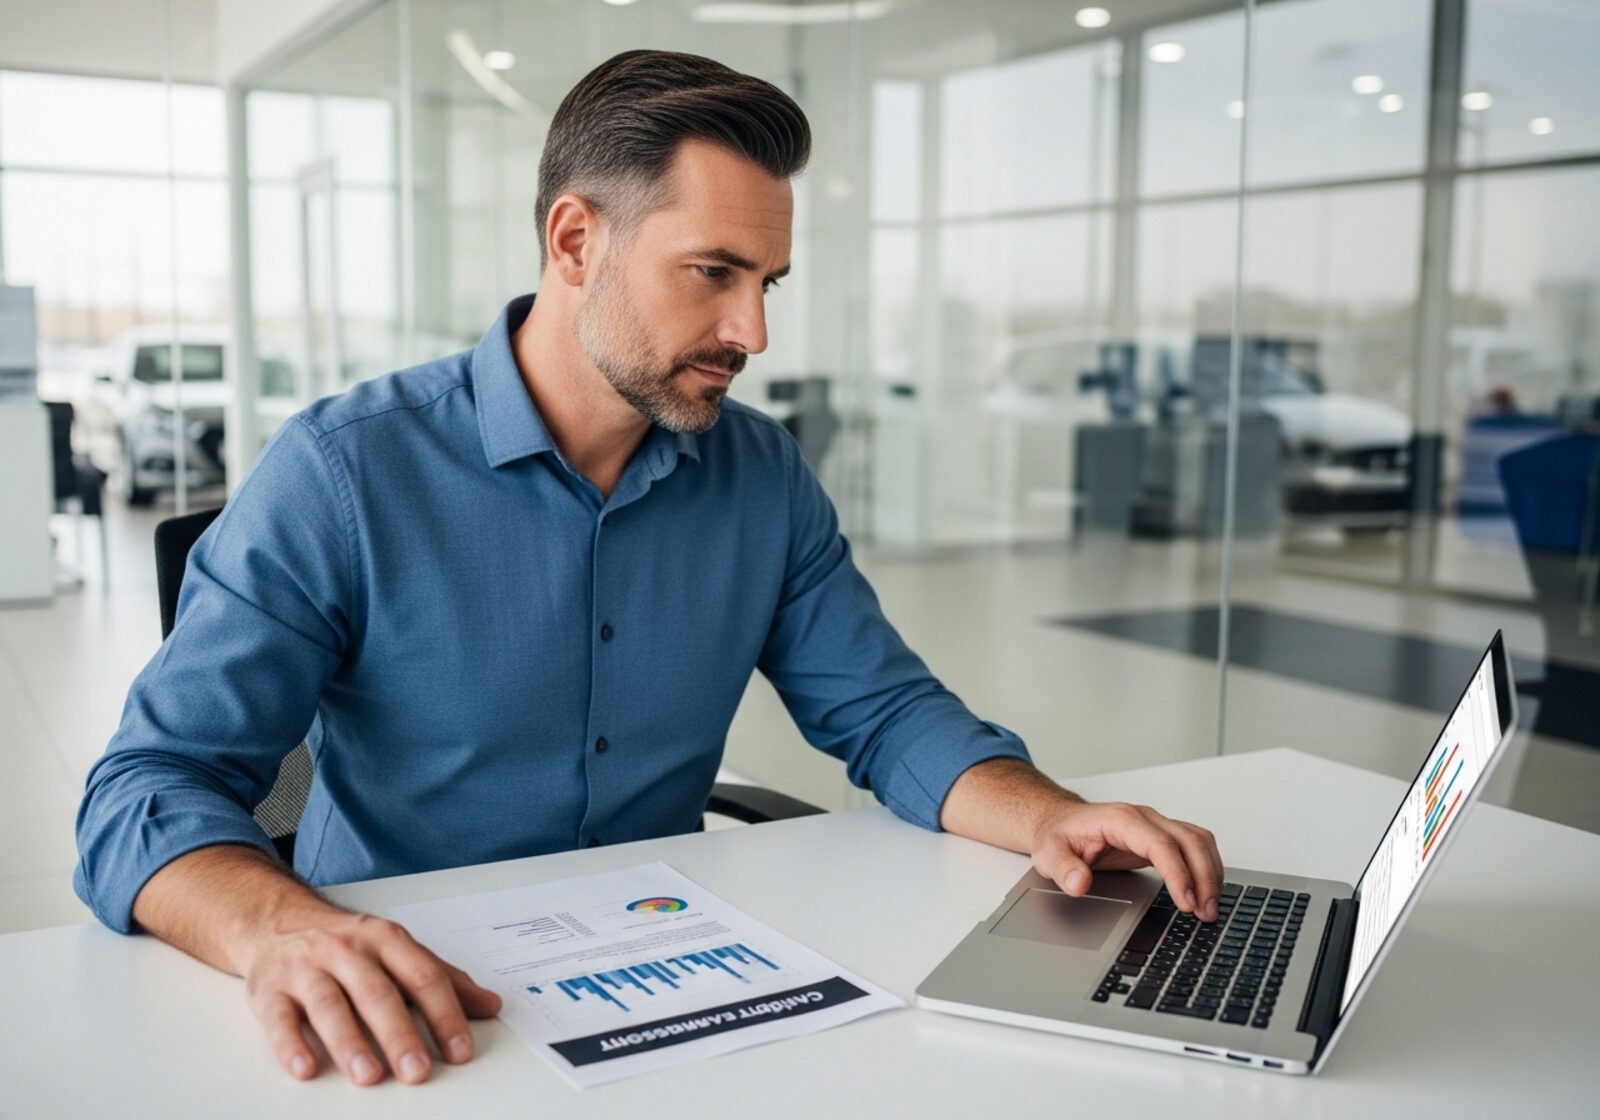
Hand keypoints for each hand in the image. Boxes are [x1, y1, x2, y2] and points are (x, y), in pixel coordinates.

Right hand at [240, 909, 502, 1085]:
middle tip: (417, 1071)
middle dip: (399, 1034)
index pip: (423, 976)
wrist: (278, 921)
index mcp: (386, 939)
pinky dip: (291, 1044)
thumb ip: (443, 979)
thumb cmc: (347, 943)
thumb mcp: (398, 951)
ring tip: (369, 1075)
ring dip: (350, 1043)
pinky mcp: (269, 990)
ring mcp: (306, 969)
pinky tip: (306, 1068)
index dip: (444, 1014)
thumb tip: (490, 1005)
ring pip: (330, 1006)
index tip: (460, 1049)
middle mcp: (347, 951)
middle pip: (377, 993)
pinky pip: (279, 1019)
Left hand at [1030, 802, 1223, 921]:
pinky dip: (1206, 868)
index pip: (1160, 844)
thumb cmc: (1057, 835)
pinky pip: (1194, 846)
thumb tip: (1078, 885)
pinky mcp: (1160, 837)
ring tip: (1210, 908)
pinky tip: (1206, 892)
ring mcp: (1155, 825)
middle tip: (1206, 912)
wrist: (1058, 821)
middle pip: (1189, 840)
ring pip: (1199, 841)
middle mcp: (1144, 818)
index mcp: (1120, 820)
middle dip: (1204, 877)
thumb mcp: (1048, 853)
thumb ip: (1062, 869)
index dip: (1178, 873)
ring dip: (1211, 873)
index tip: (1186, 902)